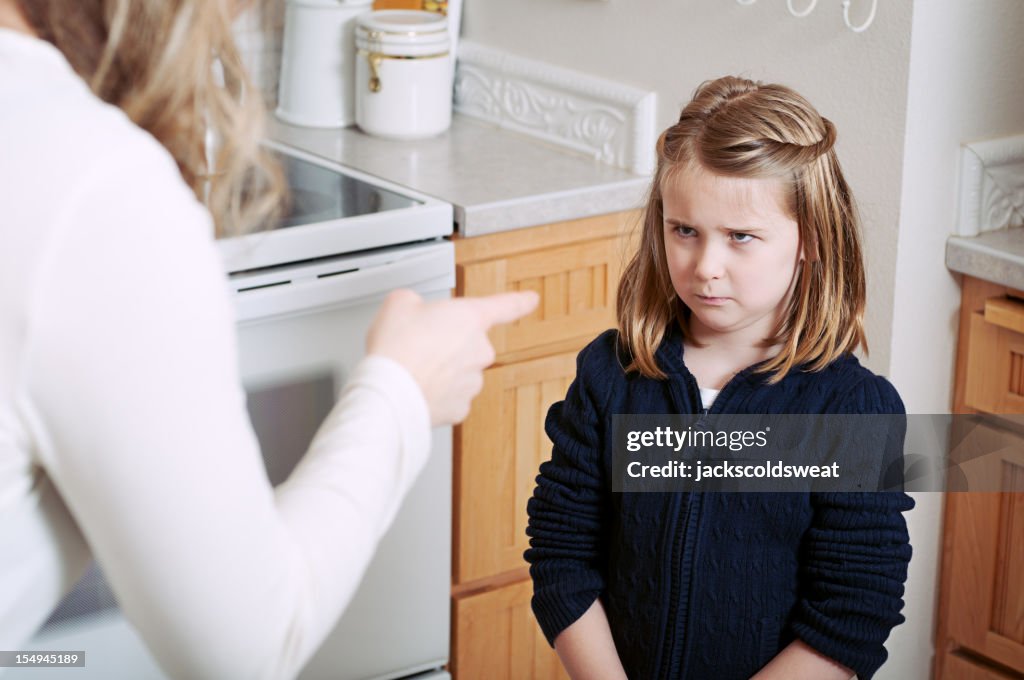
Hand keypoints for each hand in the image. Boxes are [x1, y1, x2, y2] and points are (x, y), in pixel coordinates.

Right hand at [366, 289, 538, 425]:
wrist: (387, 394)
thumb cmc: (395, 348)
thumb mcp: (399, 303)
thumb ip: (416, 302)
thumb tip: (414, 311)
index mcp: (471, 318)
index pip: (505, 306)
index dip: (520, 301)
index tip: (531, 300)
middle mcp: (480, 351)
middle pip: (468, 342)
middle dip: (446, 343)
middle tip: (417, 344)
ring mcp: (472, 382)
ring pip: (459, 371)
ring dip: (440, 369)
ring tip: (412, 368)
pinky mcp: (460, 408)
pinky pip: (450, 396)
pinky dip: (435, 393)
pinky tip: (416, 388)